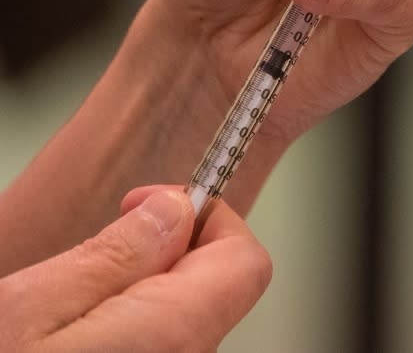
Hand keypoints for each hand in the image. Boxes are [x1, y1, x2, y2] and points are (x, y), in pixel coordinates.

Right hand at [0, 188, 270, 351]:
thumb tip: (174, 211)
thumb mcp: (31, 307)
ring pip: (181, 324)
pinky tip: (71, 342)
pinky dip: (128, 334)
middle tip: (96, 256)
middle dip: (167, 259)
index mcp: (172, 335)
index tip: (153, 208)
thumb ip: (115, 256)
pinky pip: (156, 351)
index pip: (246, 263)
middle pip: (214, 292)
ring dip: (142, 299)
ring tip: (70, 310)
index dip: (209, 222)